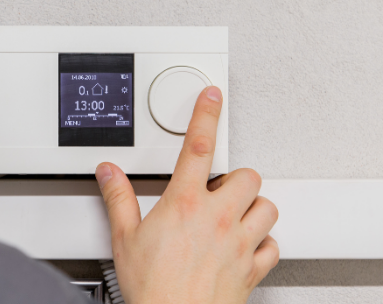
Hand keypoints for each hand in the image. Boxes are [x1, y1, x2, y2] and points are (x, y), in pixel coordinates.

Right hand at [95, 86, 278, 303]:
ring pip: (268, 206)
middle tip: (217, 188)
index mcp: (185, 203)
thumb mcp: (124, 238)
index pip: (197, 146)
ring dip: (253, 206)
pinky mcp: (252, 269)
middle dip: (234, 177)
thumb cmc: (152, 287)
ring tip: (233, 213)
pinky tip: (247, 244)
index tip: (212, 97)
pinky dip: (264, 242)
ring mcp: (239, 243)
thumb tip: (109, 172)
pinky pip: (273, 246)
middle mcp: (217, 218)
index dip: (205, 115)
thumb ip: (118, 198)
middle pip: (247, 176)